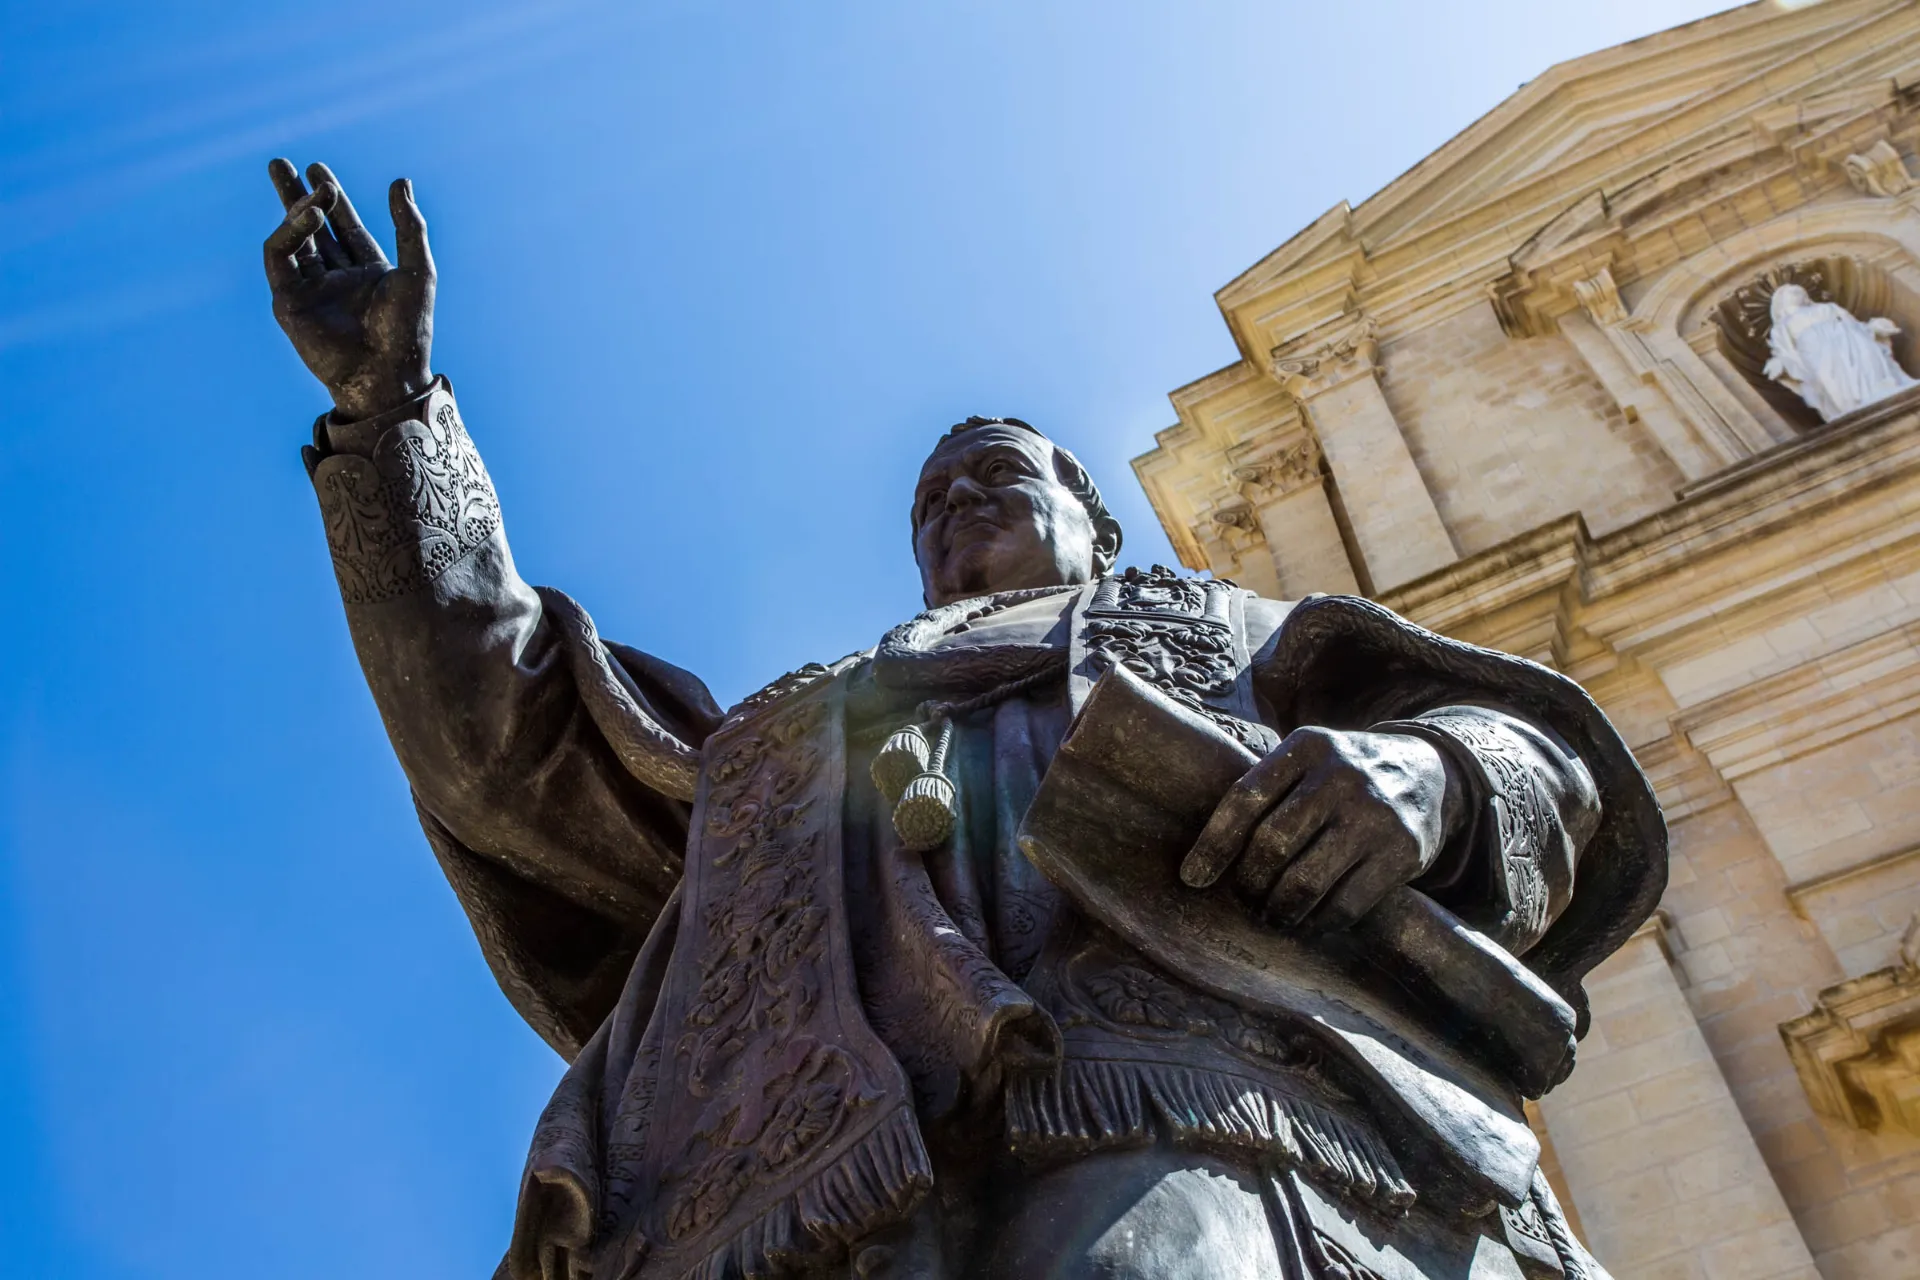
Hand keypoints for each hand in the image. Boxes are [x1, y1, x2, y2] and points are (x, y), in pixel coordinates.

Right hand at [262, 159, 434, 421]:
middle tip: (280, 163)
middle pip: (312, 228)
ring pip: (293, 240)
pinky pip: (279, 259)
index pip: (345, 226)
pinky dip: (289, 233)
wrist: (385, 371)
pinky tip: (308, 215)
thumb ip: (409, 226)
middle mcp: (338, 279)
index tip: (319, 169)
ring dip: (294, 209)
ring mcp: (312, 290)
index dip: (332, 197)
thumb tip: (400, 181)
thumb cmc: (407, 328)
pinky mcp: (289, 302)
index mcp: (369, 272)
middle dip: (296, 195)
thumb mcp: (417, 270)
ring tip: (303, 183)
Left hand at [1179, 727, 1459, 933]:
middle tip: (1242, 899)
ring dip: (1278, 910)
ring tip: (1269, 916)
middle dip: (1248, 883)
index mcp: (1307, 747)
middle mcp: (1342, 775)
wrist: (1429, 774)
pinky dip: (1318, 921)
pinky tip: (1307, 921)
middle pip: (1273, 844)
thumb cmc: (1341, 777)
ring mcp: (1375, 815)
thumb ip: (1263, 791)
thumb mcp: (1306, 761)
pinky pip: (1346, 904)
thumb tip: (1199, 857)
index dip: (1212, 845)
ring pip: (1306, 881)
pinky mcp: (1403, 852)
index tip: (1192, 879)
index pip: (1245, 799)